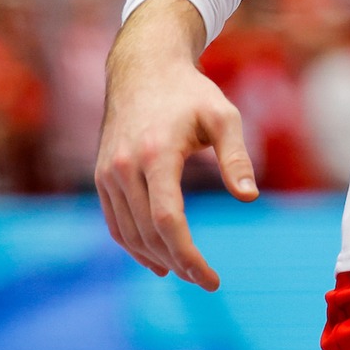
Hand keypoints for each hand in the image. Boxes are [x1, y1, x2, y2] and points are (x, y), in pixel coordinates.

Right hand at [94, 0, 257, 290]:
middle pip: (148, 232)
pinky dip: (133, 245)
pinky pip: (115, 222)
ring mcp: (107, 173)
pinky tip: (157, 258)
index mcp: (156, 153)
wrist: (143, 69)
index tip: (212, 278)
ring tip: (186, 273)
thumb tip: (249, 197)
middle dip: (178, 261)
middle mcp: (124, 167)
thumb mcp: (223, 116)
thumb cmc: (190, 93)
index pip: (168, 220)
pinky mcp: (101, 176)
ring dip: (155, 258)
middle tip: (204, 280)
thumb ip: (236, 157)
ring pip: (128, 233)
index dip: (189, 255)